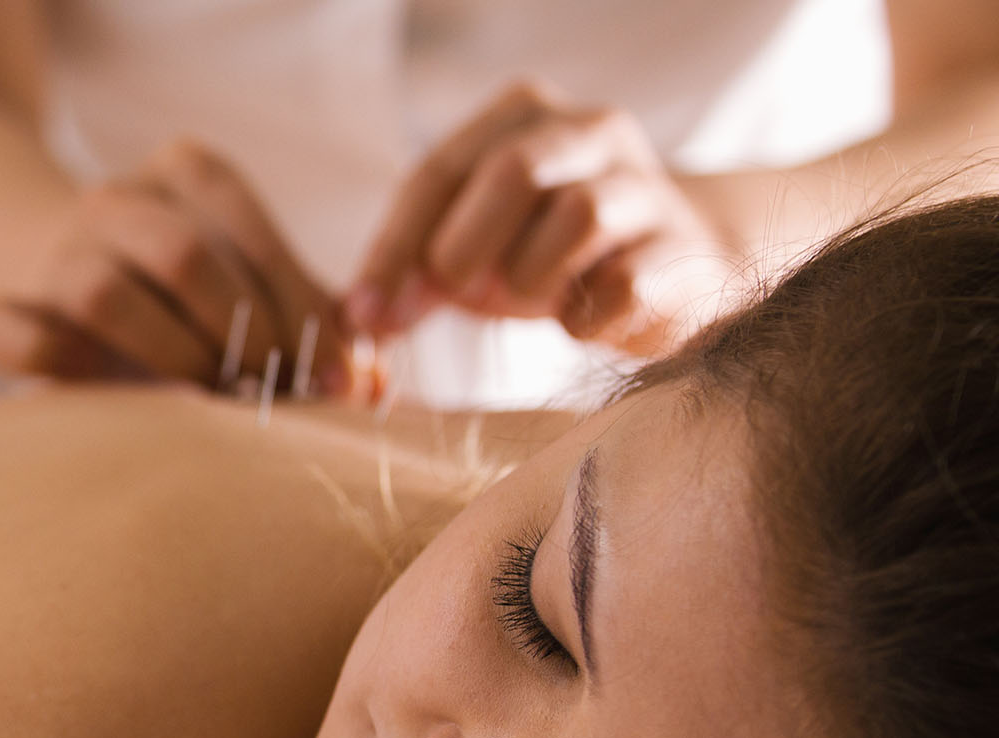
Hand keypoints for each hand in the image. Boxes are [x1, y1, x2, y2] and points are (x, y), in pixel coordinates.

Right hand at [0, 139, 355, 394]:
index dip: (299, 310)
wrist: (54, 277)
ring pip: (105, 294)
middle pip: (183, 258)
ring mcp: (54, 250)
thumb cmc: (182, 294)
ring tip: (206, 402)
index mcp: (186, 173)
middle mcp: (116, 198)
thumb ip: (309, 319)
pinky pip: (14, 331)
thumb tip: (376, 379)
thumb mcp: (247, 284)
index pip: (249, 234)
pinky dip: (50, 360)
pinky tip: (96, 395)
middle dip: (239, 337)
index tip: (339, 379)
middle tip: (272, 395)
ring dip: (167, 358)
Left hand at [346, 80, 734, 352]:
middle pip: (512, 170)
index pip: (439, 171)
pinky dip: (585, 317)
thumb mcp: (475, 246)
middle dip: (465, 246)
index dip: (394, 248)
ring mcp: (646, 185)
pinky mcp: (681, 249)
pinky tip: (580, 318)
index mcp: (524, 115)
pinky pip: (623, 284)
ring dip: (532, 278)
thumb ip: (416, 272)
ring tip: (533, 296)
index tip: (367, 314)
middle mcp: (591, 130)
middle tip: (457, 295)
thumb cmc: (549, 252)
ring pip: (578, 215)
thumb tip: (361, 319)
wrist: (673, 266)